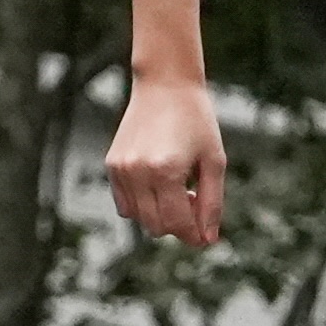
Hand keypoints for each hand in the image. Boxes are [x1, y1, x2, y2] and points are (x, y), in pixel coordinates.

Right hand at [105, 78, 227, 245]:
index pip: (176, 223)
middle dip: (178, 225)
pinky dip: (142, 205)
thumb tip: (207, 240)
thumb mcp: (214, 161)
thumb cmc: (196, 121)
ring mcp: (121, 169)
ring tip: (176, 188)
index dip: (193, 236)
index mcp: (166, 171)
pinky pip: (125, 204)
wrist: (165, 85)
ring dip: (159, 215)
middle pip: (155, 226)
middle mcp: (138, 172)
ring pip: (138, 218)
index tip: (204, 238)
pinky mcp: (111, 164)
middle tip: (192, 199)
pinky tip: (158, 183)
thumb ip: (212, 203)